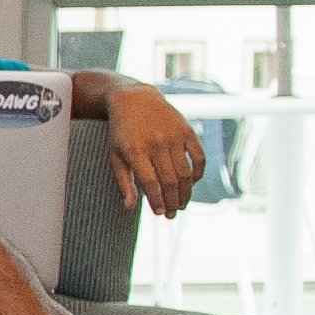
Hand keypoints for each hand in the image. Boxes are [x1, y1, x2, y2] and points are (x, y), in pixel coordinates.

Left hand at [104, 81, 203, 215]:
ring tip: (182, 204)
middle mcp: (156, 143)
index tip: (160, 213)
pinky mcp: (187, 131)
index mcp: (136, 151)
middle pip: (170, 181)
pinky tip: (191, 183)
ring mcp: (174, 136)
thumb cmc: (122, 132)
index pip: (150, 183)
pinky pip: (199, 157)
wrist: (135, 99)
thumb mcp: (115, 154)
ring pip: (185, 173)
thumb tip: (129, 207)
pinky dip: (198, 173)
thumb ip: (123, 181)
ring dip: (186, 192)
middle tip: (172, 215)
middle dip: (173, 202)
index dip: (157, 201)